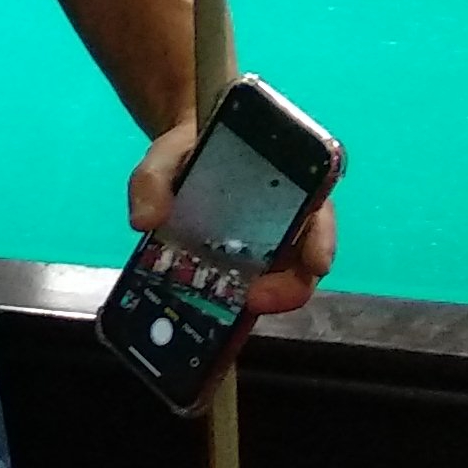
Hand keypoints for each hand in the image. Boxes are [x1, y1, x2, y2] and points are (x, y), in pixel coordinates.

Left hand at [128, 118, 335, 316]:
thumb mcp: (166, 155)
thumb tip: (144, 221)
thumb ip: (151, 179)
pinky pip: (248, 290)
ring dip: (261, 302)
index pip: (319, 211)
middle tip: (256, 300)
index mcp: (287, 182)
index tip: (316, 263)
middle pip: (305, 261)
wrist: (179, 159)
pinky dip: (234, 307)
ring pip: (278, 282)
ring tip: (232, 316)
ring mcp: (268, 247)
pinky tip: (213, 317)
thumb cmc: (188, 150)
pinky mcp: (244, 266)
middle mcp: (286, 219)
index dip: (323, 239)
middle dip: (289, 287)